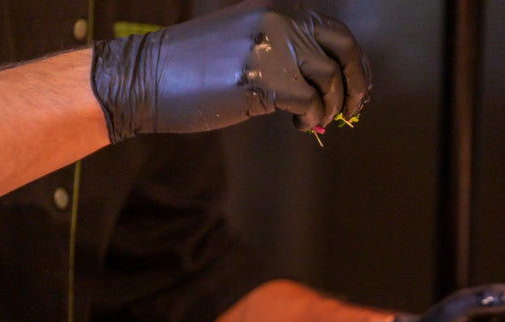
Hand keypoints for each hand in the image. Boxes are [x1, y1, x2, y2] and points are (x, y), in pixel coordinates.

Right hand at [91, 0, 371, 141]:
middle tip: (350, 112)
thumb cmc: (192, 69)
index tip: (358, 91)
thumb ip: (282, 52)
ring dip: (330, 107)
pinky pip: (309, 102)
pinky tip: (298, 126)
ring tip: (312, 122)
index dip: (356, 64)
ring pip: (330, 78)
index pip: (336, 30)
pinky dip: (312, 119)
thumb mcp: (243, 42)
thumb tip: (320, 85)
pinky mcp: (261, 79)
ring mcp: (271, 47)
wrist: (147, 78)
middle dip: (356, 85)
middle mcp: (279, 20)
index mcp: (276, 9)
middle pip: (344, 49)